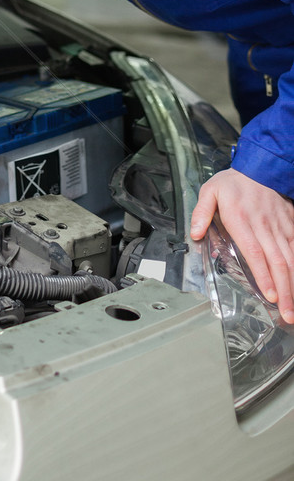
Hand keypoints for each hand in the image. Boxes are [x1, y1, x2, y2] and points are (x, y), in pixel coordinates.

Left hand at [191, 168, 293, 323]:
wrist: (259, 166)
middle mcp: (263, 225)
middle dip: (283, 290)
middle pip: (277, 262)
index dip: (263, 275)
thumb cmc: (233, 183)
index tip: (269, 295)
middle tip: (287, 313)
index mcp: (241, 219)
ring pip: (290, 259)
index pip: (254, 252)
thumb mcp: (209, 191)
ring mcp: (279, 226)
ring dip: (292, 284)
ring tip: (292, 307)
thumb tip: (195, 233)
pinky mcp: (289, 224)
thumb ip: (201, 212)